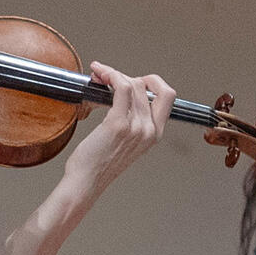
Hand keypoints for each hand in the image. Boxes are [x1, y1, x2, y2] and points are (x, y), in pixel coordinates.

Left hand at [61, 63, 172, 197]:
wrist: (87, 181)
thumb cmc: (99, 163)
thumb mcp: (126, 143)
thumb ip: (133, 122)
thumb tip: (124, 94)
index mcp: (155, 134)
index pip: (168, 96)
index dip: (152, 82)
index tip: (134, 80)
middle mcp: (150, 130)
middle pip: (147, 86)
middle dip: (127, 75)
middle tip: (109, 78)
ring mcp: (136, 127)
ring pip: (132, 84)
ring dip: (113, 73)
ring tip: (99, 76)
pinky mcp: (118, 123)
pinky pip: (121, 87)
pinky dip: (110, 75)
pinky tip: (100, 75)